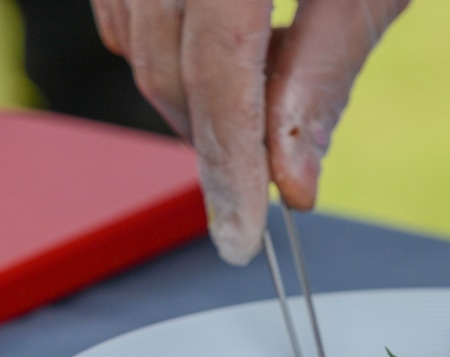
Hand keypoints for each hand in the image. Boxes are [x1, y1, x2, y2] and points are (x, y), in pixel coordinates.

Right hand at [91, 0, 408, 264]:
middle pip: (167, 70)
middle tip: (271, 174)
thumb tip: (293, 183)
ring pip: (135, 47)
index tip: (241, 240)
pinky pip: (124, 12)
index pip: (216, 76)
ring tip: (263, 100)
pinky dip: (171, 53)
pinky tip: (227, 55)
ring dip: (196, 99)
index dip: (231, 167)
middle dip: (220, 142)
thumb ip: (325, 76)